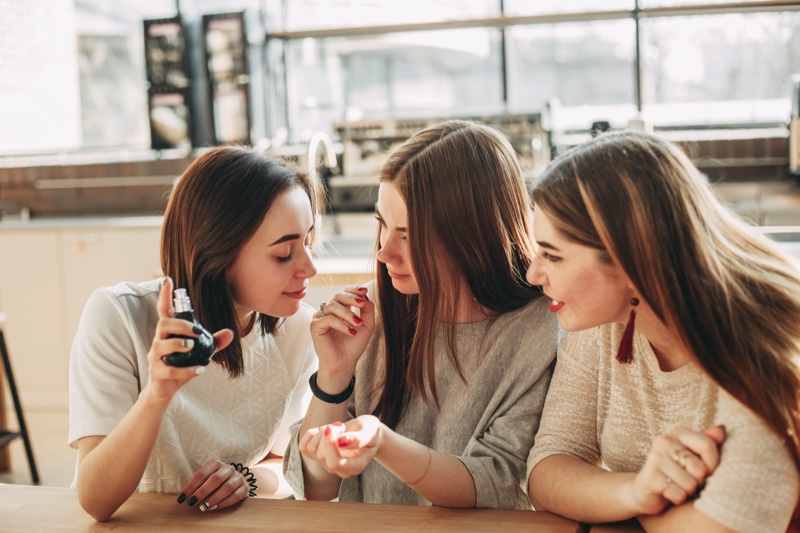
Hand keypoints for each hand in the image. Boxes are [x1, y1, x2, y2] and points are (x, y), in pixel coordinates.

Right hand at [142, 277, 233, 406]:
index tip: (169, 280)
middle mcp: (159, 342)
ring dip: (178, 345)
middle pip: (163, 325)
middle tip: (197, 331)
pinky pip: (168, 370)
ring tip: (192, 348)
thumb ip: (213, 342)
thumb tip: (230, 332)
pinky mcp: (156, 373)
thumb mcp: (200, 353)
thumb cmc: (180, 366)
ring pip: (160, 346)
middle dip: (180, 325)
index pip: (164, 311)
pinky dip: (185, 370)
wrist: (164, 391)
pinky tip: (199, 370)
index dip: (165, 296)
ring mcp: (155, 358)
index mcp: (169, 334)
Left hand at [177, 459, 251, 511]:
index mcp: (216, 463)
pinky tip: (214, 508)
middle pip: (216, 479)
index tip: (182, 498)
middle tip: (192, 502)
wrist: (234, 480)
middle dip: (202, 492)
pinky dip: (224, 503)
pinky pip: (236, 496)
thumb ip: (196, 485)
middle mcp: (228, 468)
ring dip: (214, 499)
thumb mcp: (205, 478)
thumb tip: (184, 497)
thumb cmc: (214, 481)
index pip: (202, 473)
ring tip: (203, 507)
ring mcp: (238, 477)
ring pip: (227, 487)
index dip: (191, 486)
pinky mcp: (244, 487)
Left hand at [298, 414, 383, 478]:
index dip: (330, 444)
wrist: (364, 431)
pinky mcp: (316, 456)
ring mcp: (326, 464)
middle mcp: (339, 470)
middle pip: (321, 455)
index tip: (336, 426)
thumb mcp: (371, 430)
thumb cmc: (370, 431)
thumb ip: (359, 438)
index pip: (334, 463)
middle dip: (328, 434)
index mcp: (355, 467)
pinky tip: (323, 431)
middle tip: (340, 425)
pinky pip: (303, 446)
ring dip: (321, 432)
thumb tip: (341, 442)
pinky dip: (311, 434)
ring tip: (335, 428)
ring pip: (311, 449)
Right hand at [311, 286, 374, 389]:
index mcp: (339, 309)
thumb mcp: (367, 325)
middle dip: (351, 298)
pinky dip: (341, 324)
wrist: (345, 363)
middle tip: (362, 304)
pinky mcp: (315, 326)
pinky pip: (328, 319)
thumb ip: (368, 310)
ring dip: (348, 313)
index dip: (353, 289)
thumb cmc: (353, 345)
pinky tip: (351, 332)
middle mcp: (328, 311)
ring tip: (358, 323)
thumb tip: (365, 296)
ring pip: (332, 306)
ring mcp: (320, 317)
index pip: (344, 293)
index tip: (364, 291)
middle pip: (337, 296)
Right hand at [629, 425, 725, 514]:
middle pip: (700, 468)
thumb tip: (721, 431)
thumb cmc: (676, 472)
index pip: (707, 445)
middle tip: (687, 479)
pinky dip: (678, 499)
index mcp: (678, 433)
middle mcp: (664, 441)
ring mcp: (655, 458)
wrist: (646, 489)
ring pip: (690, 484)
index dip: (713, 463)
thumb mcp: (692, 456)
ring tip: (678, 486)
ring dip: (688, 491)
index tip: (706, 471)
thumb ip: (707, 442)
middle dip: (698, 481)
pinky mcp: (650, 477)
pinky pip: (678, 495)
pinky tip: (668, 493)